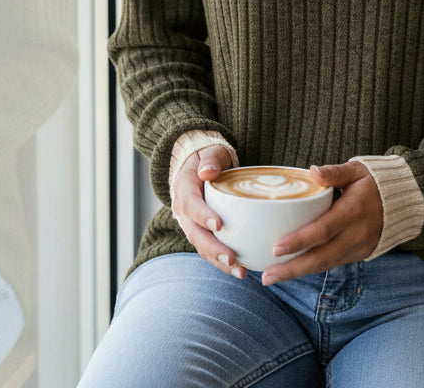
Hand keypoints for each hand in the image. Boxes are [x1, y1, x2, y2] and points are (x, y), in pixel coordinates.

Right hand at [170, 145, 245, 278]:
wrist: (199, 167)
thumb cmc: (209, 158)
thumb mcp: (210, 152)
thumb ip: (210, 160)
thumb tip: (207, 172)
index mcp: (184, 187)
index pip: (190, 204)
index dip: (202, 216)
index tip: (219, 225)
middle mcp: (183, 209)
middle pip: (194, 232)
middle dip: (212, 247)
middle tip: (231, 258)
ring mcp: (190, 224)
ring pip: (201, 246)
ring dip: (218, 261)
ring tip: (239, 270)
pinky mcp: (200, 233)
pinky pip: (208, 250)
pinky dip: (221, 262)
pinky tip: (240, 270)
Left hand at [259, 161, 382, 286]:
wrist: (404, 200)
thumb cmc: (374, 182)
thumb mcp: (356, 170)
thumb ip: (335, 172)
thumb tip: (312, 171)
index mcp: (353, 211)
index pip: (324, 230)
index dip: (300, 240)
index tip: (276, 248)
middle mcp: (356, 234)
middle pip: (321, 257)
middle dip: (293, 268)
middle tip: (267, 276)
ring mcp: (359, 247)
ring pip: (326, 264)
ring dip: (298, 273)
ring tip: (272, 276)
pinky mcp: (360, 254)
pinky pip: (333, 263)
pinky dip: (312, 268)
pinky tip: (292, 269)